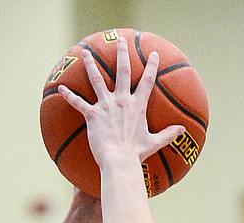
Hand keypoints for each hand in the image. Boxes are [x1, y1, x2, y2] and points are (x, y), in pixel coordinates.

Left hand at [58, 35, 183, 167]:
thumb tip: (183, 131)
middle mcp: (122, 100)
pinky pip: (78, 103)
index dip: (152, 66)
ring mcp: (106, 106)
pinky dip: (69, 96)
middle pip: (123, 71)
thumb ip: (168, 134)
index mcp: (137, 105)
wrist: (119, 161)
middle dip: (121, 53)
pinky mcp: (92, 115)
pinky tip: (60, 88)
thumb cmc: (136, 154)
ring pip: (97, 80)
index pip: (148, 81)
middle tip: (120, 40)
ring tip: (85, 53)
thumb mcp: (154, 142)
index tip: (154, 54)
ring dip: (90, 65)